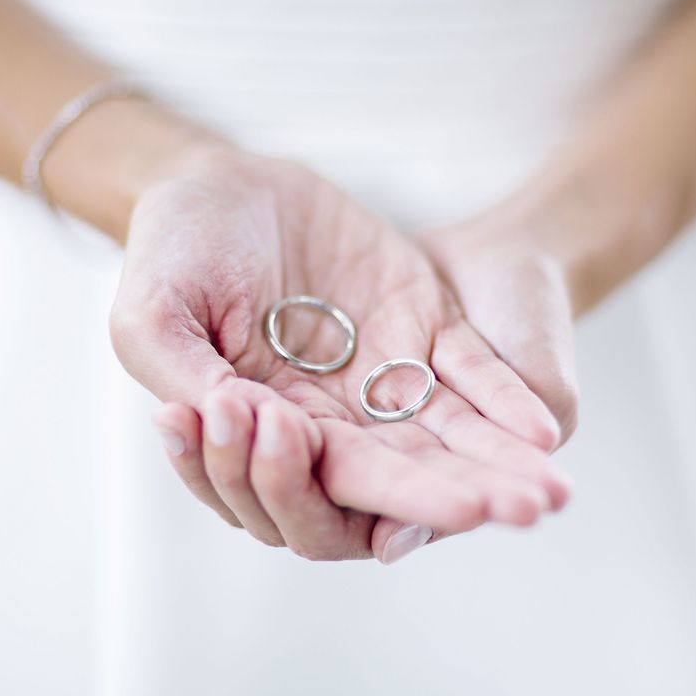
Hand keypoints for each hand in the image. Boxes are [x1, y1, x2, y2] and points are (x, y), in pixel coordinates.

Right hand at [108, 145, 571, 561]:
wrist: (223, 182)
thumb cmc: (172, 251)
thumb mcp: (151, 315)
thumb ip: (184, 376)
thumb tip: (233, 423)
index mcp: (266, 432)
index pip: (312, 486)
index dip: (351, 493)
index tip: (382, 495)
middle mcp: (334, 423)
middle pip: (396, 481)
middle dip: (445, 500)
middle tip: (500, 513)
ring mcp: (384, 379)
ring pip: (448, 442)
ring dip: (496, 469)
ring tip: (544, 494)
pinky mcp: (426, 329)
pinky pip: (473, 375)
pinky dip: (505, 402)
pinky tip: (544, 432)